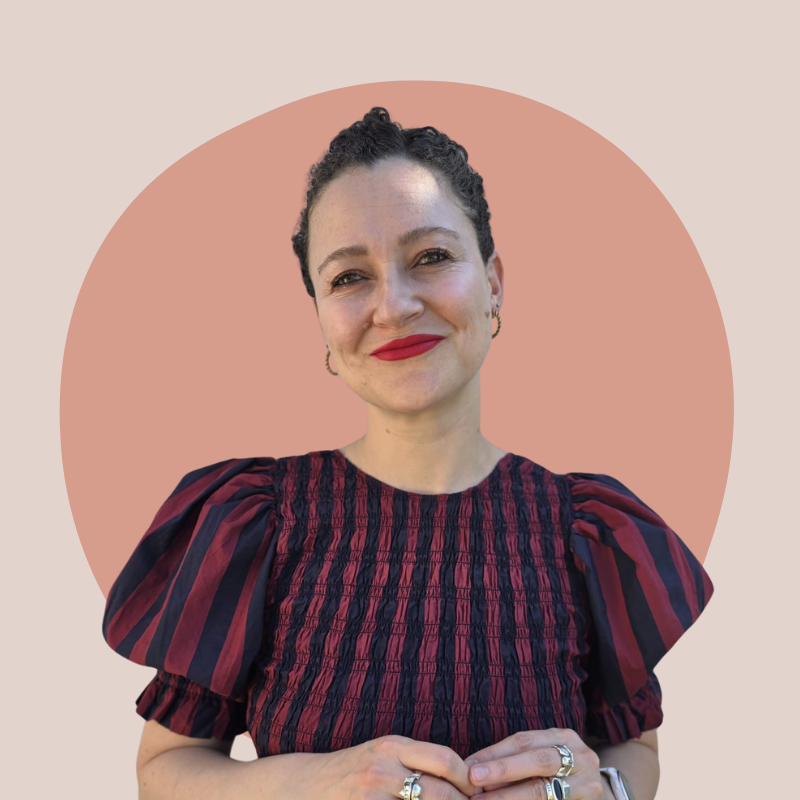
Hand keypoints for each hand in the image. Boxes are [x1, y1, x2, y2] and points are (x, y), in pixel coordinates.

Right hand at [311, 734, 482, 799]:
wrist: (305, 787)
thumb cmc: (351, 771)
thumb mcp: (381, 754)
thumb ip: (414, 759)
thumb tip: (459, 773)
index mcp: (391, 746)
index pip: (444, 759)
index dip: (467, 778)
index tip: (476, 791)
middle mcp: (383, 768)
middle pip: (440, 791)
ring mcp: (372, 795)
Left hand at [463, 728, 606, 798]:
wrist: (599, 797)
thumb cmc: (562, 775)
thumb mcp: (544, 757)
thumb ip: (517, 760)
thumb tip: (473, 767)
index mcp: (564, 738)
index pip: (524, 741)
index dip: (495, 752)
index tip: (469, 765)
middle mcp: (581, 758)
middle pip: (538, 761)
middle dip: (502, 769)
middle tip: (474, 779)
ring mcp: (589, 785)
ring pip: (544, 790)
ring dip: (509, 796)